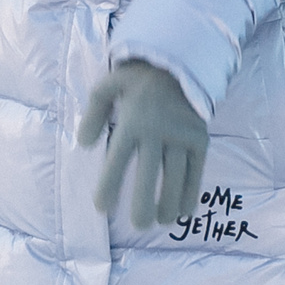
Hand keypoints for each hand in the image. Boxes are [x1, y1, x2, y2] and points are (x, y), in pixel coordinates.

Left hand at [80, 60, 208, 227]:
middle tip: (139, 224)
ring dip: (169, 203)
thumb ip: (93, 114)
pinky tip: (184, 211)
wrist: (178, 60)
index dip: (109, 186)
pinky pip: (196, 170)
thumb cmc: (137, 79)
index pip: (118, 160)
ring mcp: (181, 135)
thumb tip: (85, 145)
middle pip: (150, 174)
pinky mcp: (199, 137)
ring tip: (162, 221)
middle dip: (144, 204)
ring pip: (176, 176)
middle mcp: (157, 130)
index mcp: (132, 121)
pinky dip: (191, 192)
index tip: (102, 208)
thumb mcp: (107, 86)